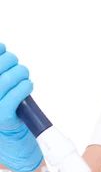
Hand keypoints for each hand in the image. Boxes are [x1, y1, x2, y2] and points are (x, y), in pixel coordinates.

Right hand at [0, 43, 42, 171]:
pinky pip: (20, 91)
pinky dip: (27, 85)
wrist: (4, 125)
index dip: (0, 50)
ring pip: (13, 75)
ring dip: (22, 73)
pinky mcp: (2, 113)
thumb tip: (1, 45)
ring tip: (23, 77)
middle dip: (13, 61)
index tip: (4, 50)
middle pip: (3, 62)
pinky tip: (26, 86)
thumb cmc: (1, 96)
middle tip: (16, 67)